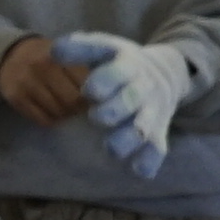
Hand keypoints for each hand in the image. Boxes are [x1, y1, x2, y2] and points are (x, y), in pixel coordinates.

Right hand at [0, 34, 91, 126]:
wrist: (10, 55)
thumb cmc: (48, 57)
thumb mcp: (66, 54)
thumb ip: (84, 68)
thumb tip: (104, 96)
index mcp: (60, 55)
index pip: (85, 83)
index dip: (94, 94)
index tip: (96, 97)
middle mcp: (41, 68)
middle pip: (71, 100)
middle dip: (80, 107)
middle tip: (82, 107)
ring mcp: (26, 84)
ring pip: (57, 112)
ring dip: (66, 115)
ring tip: (68, 109)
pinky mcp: (16, 98)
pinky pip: (41, 119)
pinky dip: (52, 120)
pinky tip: (53, 112)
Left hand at [55, 32, 207, 177]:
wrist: (165, 73)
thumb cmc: (119, 62)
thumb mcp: (103, 48)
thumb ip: (80, 49)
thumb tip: (54, 51)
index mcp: (128, 67)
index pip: (119, 73)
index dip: (105, 81)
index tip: (89, 91)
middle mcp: (142, 90)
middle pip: (131, 101)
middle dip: (114, 110)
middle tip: (96, 117)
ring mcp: (151, 113)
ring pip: (143, 127)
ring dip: (128, 138)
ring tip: (111, 148)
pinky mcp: (157, 133)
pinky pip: (157, 148)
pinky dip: (150, 159)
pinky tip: (139, 171)